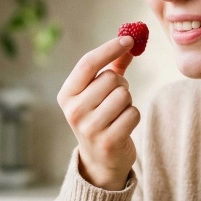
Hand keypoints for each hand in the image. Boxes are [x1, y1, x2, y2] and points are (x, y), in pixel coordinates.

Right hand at [57, 36, 139, 190]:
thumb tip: (129, 42)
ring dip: (128, 101)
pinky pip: (133, 113)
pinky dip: (133, 116)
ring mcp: (89, 128)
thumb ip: (112, 66)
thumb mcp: (98, 93)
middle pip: (110, 78)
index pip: (87, 63)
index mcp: (66, 95)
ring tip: (118, 113)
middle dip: (121, 84)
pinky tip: (123, 126)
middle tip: (116, 97)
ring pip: (124, 95)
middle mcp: (73, 111)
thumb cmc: (101, 118)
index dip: (109, 48)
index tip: (129, 39)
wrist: (100, 161)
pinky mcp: (108, 141)